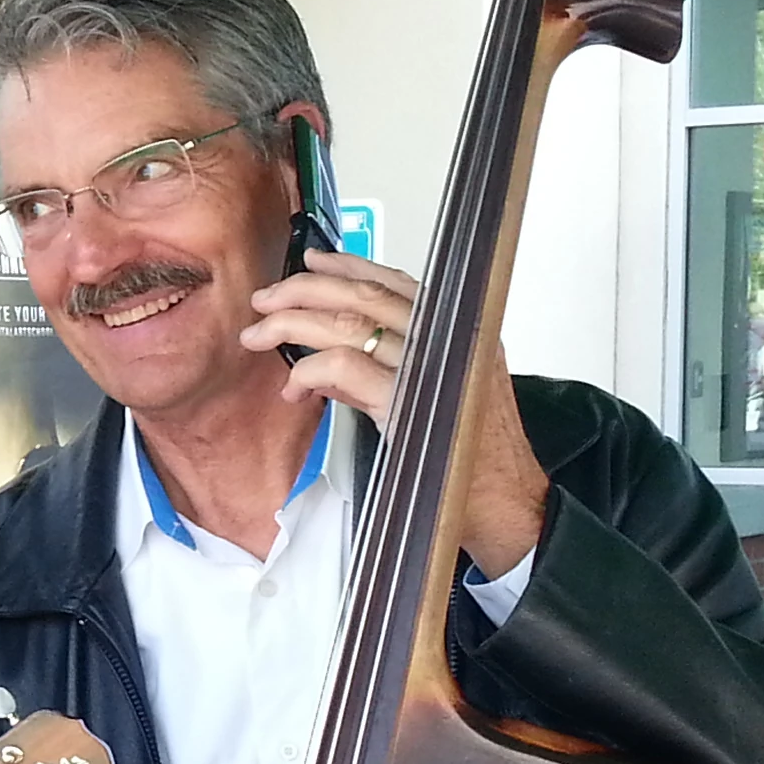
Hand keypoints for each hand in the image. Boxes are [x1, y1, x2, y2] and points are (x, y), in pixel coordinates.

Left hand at [242, 249, 546, 577]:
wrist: (504, 502)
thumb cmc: (472, 459)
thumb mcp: (430, 400)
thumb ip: (377, 376)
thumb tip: (324, 360)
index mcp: (457, 329)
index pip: (396, 283)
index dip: (349, 267)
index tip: (312, 261)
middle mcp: (446, 338)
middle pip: (365, 295)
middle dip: (306, 290)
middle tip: (266, 300)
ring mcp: (428, 366)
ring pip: (349, 324)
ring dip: (293, 324)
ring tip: (259, 335)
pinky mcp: (406, 401)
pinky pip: (345, 367)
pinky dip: (311, 370)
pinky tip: (294, 386)